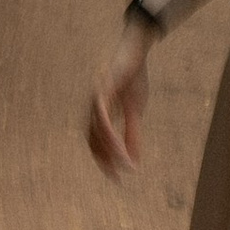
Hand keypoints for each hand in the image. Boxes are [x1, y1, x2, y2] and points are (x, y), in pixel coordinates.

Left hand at [87, 22, 152, 178]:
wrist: (136, 51)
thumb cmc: (133, 78)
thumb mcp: (136, 111)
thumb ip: (133, 134)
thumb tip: (134, 160)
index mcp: (101, 114)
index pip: (98, 143)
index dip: (105, 161)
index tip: (116, 178)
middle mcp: (93, 109)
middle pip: (93, 140)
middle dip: (104, 159)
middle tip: (115, 176)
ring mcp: (95, 99)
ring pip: (97, 130)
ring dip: (109, 149)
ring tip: (122, 163)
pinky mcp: (102, 89)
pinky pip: (103, 115)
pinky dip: (109, 132)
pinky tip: (117, 143)